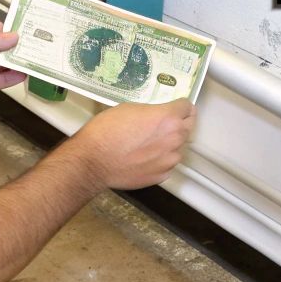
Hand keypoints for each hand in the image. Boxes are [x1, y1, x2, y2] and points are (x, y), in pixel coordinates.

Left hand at [0, 13, 26, 102]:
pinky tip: (22, 73)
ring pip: (3, 63)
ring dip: (17, 62)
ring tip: (33, 60)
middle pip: (3, 46)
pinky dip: (12, 77)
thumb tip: (12, 37)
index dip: (10, 30)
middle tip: (35, 46)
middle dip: (17, 47)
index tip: (24, 32)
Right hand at [67, 99, 195, 189]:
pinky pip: (167, 164)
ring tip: (151, 143)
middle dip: (179, 122)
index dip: (180, 105)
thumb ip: (151, 112)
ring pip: (178, 147)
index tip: (175, 107)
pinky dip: (161, 159)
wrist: (93, 161)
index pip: (187, 107)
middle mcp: (174, 138)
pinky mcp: (162, 175)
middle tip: (165, 123)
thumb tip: (156, 117)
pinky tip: (145, 157)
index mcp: (168, 118)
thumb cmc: (106, 130)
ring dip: (170, 143)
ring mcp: (169, 160)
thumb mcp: (129, 109)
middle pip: (188, 126)